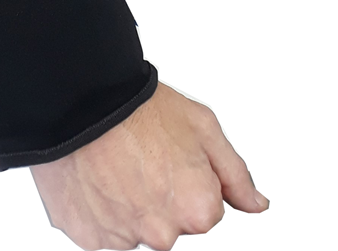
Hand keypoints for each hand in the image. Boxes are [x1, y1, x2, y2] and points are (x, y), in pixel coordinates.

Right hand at [30, 82, 267, 249]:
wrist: (81, 100)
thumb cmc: (139, 107)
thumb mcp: (203, 126)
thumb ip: (235, 174)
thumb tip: (256, 204)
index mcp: (198, 210)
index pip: (204, 210)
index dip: (188, 179)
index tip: (169, 156)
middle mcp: (163, 234)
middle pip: (170, 225)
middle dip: (160, 198)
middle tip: (140, 159)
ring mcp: (123, 240)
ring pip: (135, 229)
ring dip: (129, 205)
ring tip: (114, 165)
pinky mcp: (89, 239)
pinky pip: (103, 233)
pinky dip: (100, 211)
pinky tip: (97, 178)